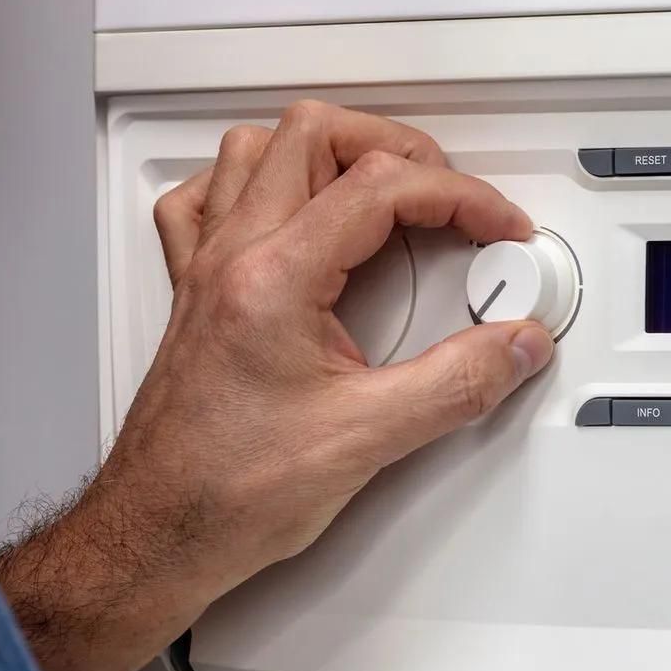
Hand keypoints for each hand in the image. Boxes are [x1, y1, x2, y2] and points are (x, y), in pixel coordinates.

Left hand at [0, 101, 552, 670]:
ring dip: (328, 153)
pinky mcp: (196, 296)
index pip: (380, 187)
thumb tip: (513, 345)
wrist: (157, 535)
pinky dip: (256, 184)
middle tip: (447, 196)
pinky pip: (208, 201)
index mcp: (273, 280)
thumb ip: (456, 384)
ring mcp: (206, 271)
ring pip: (257, 151)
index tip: (497, 227)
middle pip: (313, 135)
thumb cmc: (227, 495)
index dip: (460, 196)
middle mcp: (231, 259)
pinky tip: (289, 211)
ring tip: (383, 189)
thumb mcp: (367, 441)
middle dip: (397, 149)